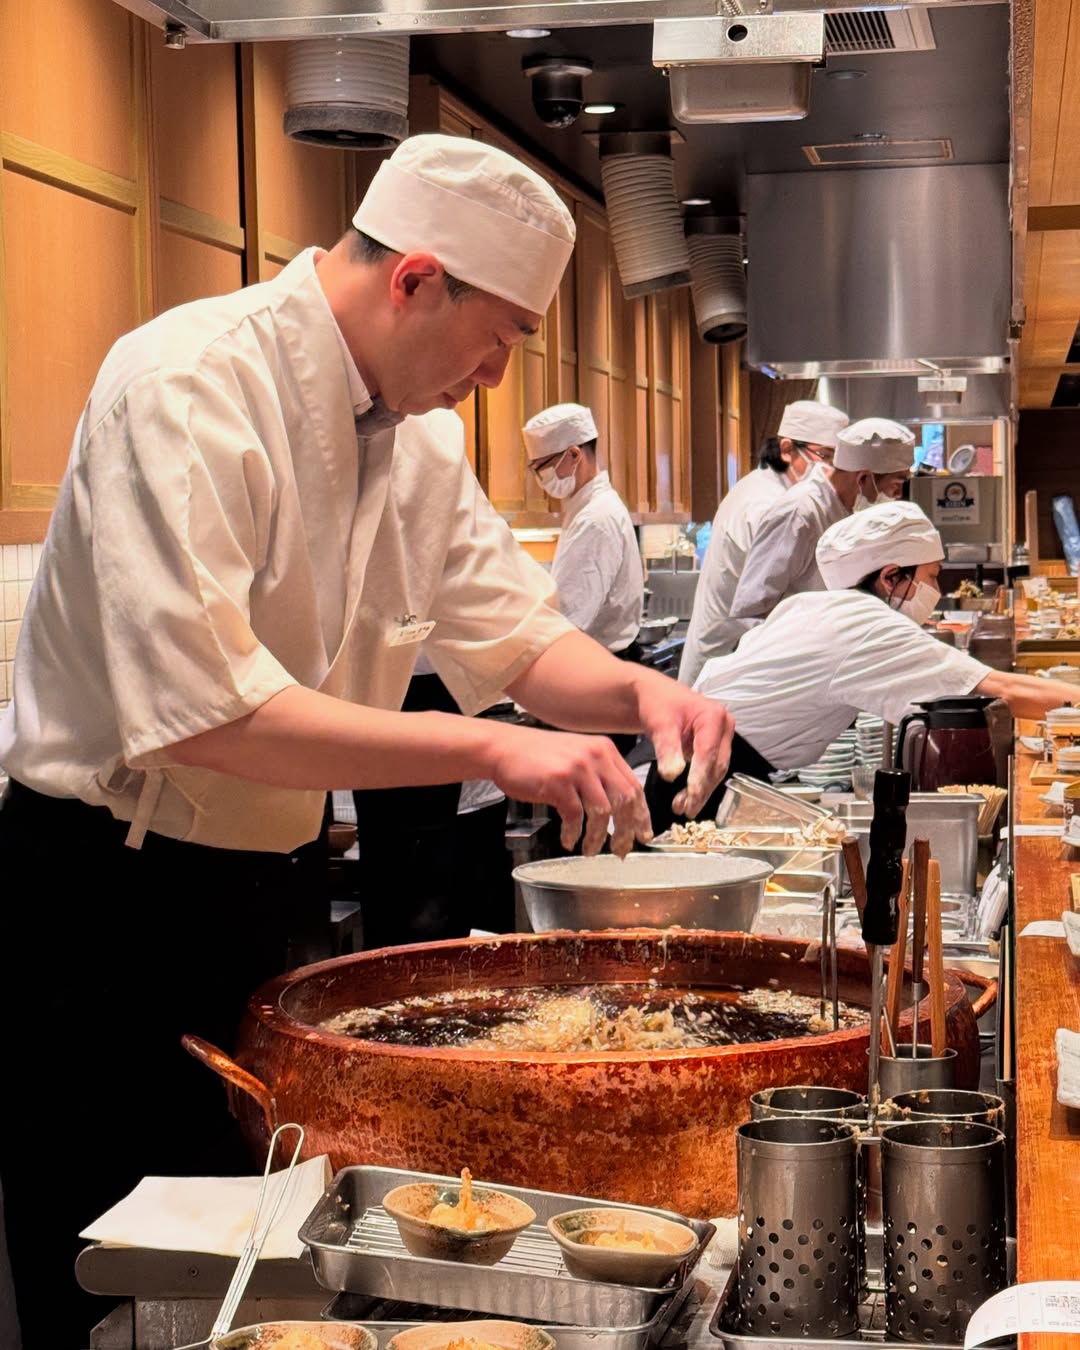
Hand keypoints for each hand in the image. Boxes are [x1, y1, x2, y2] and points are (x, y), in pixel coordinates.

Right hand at [486, 723, 652, 856]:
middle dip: (625, 831)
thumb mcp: (577, 755)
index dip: (641, 814)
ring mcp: (577, 768)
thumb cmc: (537, 756)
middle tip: (621, 849)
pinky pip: (575, 816)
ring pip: (602, 812)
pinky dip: (573, 833)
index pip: (634, 786)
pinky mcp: (558, 782)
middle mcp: (595, 756)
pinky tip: (568, 840)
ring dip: (597, 837)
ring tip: (590, 850)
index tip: (643, 834)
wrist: (504, 749)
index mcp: (605, 750)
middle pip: (624, 800)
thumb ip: (599, 775)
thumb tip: (620, 810)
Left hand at [633, 672, 734, 817]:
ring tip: (682, 808)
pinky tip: (684, 799)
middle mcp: (724, 727)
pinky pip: (709, 770)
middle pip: (716, 765)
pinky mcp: (714, 748)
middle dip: (701, 789)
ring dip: (700, 791)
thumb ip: (667, 748)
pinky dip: (698, 785)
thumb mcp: (659, 723)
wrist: (655, 696)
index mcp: (714, 716)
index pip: (708, 751)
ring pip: (715, 771)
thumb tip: (672, 774)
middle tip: (686, 809)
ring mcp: (721, 738)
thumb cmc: (657, 703)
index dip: (700, 775)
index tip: (691, 795)